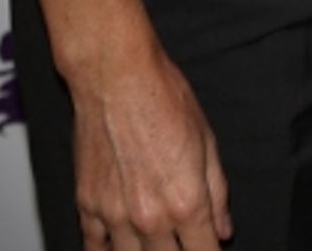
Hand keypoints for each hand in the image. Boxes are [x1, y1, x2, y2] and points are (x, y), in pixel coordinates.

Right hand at [71, 42, 231, 248]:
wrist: (116, 77)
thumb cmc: (164, 98)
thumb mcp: (207, 141)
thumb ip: (217, 192)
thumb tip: (223, 229)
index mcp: (187, 203)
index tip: (209, 248)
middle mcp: (151, 218)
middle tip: (182, 241)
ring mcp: (115, 216)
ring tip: (154, 244)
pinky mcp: (87, 206)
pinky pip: (95, 248)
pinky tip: (118, 247)